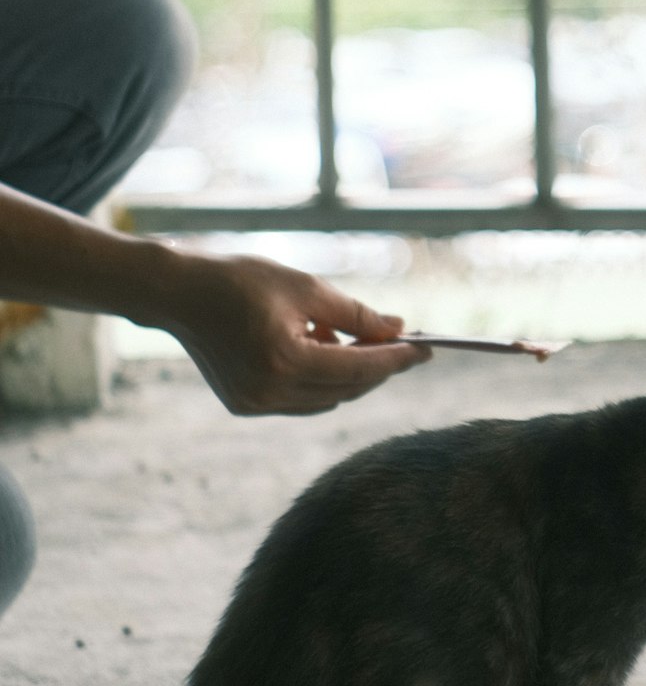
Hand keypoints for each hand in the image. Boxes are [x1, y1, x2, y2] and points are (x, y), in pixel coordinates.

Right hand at [163, 252, 428, 416]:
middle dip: (377, 367)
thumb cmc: (240, 280)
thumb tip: (398, 328)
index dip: (397, 359)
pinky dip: (320, 380)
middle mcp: (270, 392)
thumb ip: (356, 314)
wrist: (178, 294)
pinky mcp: (244, 405)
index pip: (359, 369)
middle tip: (401, 342)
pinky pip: (301, 401)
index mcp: (286, 361)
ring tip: (348, 337)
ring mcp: (255, 404)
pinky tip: (319, 348)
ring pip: (326, 399)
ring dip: (349, 374)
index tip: (428, 349)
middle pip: (347, 389)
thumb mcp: (305, 288)